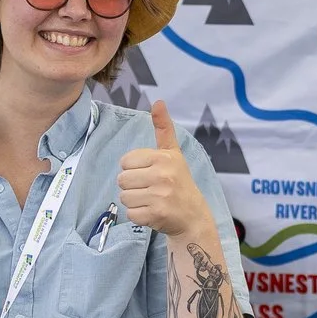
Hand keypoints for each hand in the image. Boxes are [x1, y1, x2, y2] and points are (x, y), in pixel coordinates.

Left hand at [118, 99, 205, 239]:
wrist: (194, 216)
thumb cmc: (179, 182)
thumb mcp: (173, 153)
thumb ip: (163, 128)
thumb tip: (158, 101)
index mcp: (163, 157)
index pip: (125, 161)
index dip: (134, 169)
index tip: (150, 174)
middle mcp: (162, 175)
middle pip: (122, 179)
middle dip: (132, 186)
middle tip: (150, 189)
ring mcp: (160, 196)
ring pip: (124, 197)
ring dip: (134, 201)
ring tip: (151, 200)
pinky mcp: (156, 215)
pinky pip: (130, 213)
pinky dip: (138, 215)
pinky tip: (152, 212)